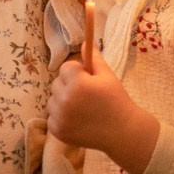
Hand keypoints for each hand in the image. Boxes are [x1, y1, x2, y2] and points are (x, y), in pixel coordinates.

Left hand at [48, 57, 161, 172]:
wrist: (122, 132)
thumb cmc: (116, 101)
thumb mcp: (108, 76)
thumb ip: (93, 58)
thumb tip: (84, 42)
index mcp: (77, 83)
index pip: (66, 68)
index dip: (78, 72)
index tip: (89, 81)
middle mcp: (65, 100)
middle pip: (57, 83)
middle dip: (69, 86)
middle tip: (87, 96)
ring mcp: (59, 117)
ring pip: (52, 100)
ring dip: (63, 101)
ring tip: (82, 108)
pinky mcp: (57, 131)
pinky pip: (51, 117)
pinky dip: (61, 117)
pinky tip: (77, 120)